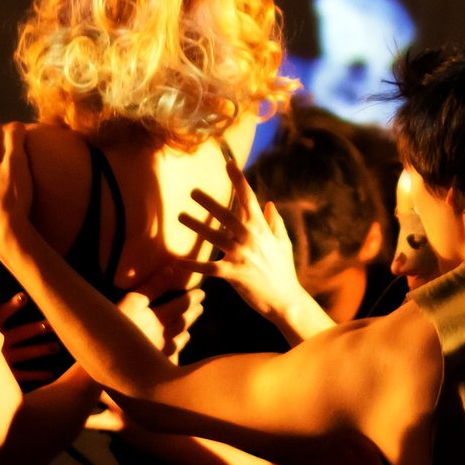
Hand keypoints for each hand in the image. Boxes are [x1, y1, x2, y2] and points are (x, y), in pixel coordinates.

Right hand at [0, 292, 57, 385]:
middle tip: (49, 325)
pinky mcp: (4, 376)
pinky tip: (50, 374)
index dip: (11, 306)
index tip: (23, 297)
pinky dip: (37, 375)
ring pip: (25, 353)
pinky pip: (23, 375)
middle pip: (19, 334)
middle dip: (34, 329)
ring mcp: (2, 361)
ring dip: (41, 350)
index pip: (1, 315)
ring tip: (56, 347)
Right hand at [116, 286, 204, 363]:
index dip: (192, 298)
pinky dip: (174, 354)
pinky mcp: (151, 365)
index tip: (201, 293)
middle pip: (182, 324)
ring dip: (184, 334)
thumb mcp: (133, 299)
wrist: (108, 356)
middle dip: (192, 315)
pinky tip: (173, 355)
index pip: (181, 305)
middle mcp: (163, 336)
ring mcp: (158, 353)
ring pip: (177, 343)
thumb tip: (171, 270)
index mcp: (161, 319)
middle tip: (201, 308)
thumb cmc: (117, 322)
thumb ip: (153, 286)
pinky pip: (168, 359)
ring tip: (189, 331)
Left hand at [172, 153, 313, 323]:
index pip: (248, 198)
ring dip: (196, 226)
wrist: (286, 300)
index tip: (229, 164)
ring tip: (180, 216)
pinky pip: (209, 267)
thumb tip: (269, 203)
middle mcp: (251, 238)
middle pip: (226, 215)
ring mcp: (241, 256)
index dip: (238, 180)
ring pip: (214, 237)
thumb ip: (274, 222)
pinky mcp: (233, 275)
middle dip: (209, 202)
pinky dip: (193, 265)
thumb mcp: (283, 242)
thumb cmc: (284, 270)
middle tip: (193, 192)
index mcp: (262, 228)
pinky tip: (178, 261)